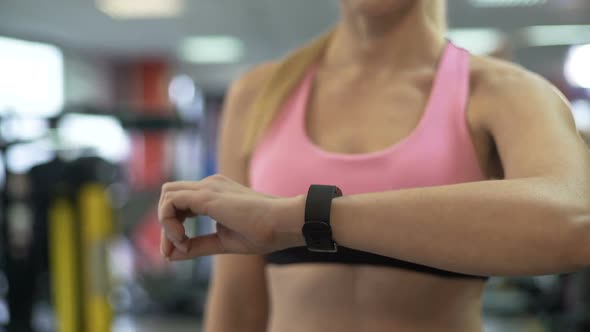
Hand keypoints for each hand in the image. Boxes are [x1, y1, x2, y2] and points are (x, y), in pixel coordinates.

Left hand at [158, 174, 304, 260]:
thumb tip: (171, 255)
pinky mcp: (207, 196)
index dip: (171, 228)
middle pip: (169, 196)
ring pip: (167, 194)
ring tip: (182, 243)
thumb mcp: (223, 241)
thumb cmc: (263, 232)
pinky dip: (169, 221)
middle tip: (174, 250)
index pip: (180, 203)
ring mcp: (208, 187)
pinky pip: (172, 201)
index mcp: (214, 193)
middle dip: (165, 225)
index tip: (177, 252)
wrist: (283, 223)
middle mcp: (209, 185)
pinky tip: (183, 239)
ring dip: (166, 222)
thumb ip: (198, 245)